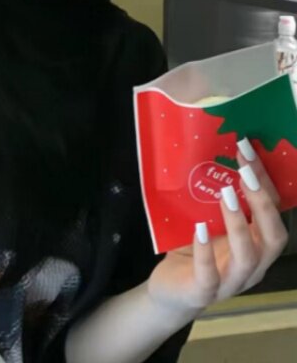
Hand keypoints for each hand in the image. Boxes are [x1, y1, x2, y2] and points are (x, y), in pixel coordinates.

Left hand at [147, 140, 288, 317]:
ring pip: (248, 256)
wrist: (170, 293)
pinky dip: (206, 251)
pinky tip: (199, 229)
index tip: (249, 151)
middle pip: (273, 237)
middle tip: (245, 171)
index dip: (265, 183)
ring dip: (239, 224)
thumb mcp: (209, 223)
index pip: (273, 213)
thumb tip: (209, 153)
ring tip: (225, 195)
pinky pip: (210, 276)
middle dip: (263, 202)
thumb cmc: (194, 252)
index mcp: (257, 246)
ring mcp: (230, 281)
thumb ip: (215, 201)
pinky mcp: (203, 292)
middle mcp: (252, 266)